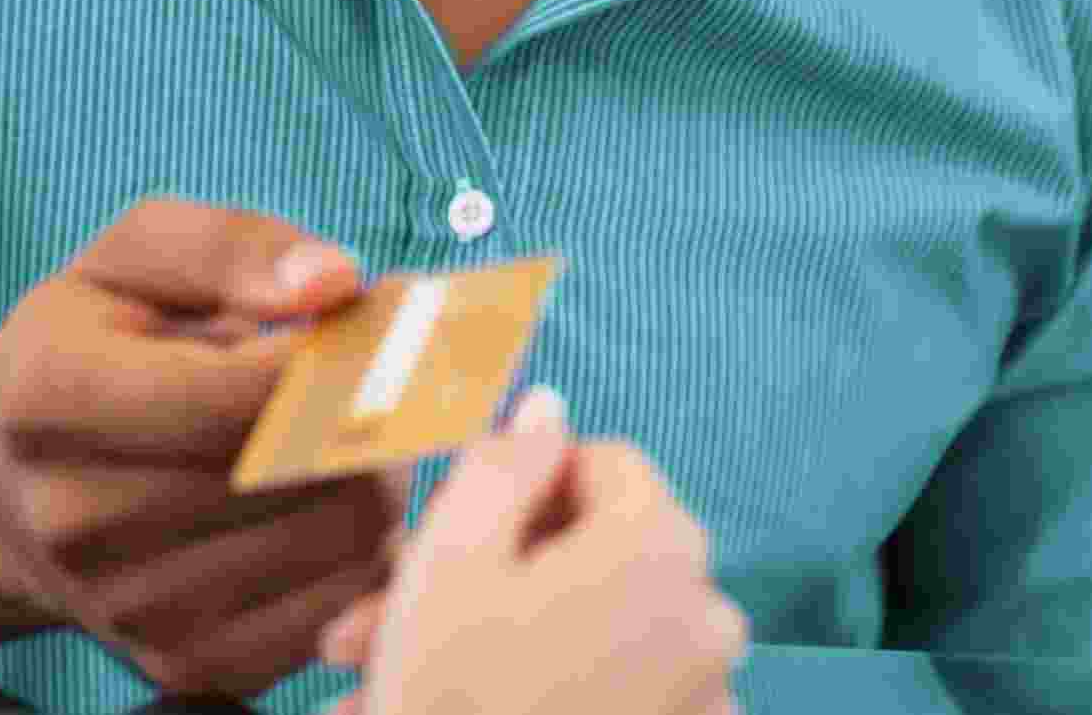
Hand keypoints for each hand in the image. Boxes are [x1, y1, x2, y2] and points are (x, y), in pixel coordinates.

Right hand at [0, 197, 401, 699]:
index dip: (343, 353)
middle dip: (371, 412)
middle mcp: (77, 520)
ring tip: (338, 436)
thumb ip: (233, 246)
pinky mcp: (187, 668)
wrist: (3, 488)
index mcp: (49, 399)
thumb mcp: (130, 261)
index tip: (388, 317)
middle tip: (372, 375)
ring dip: (377, 477)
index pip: (242, 392)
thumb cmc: (85, 349)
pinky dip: (364, 551)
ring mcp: (131, 609)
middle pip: (307, 470)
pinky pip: (346, 609)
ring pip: (346, 540)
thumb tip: (335, 283)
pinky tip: (319, 503)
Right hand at [318, 390, 747, 714]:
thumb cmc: (456, 699)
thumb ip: (505, 461)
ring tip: (389, 676)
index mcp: (662, 546)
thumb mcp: (450, 557)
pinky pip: (611, 690)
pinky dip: (539, 688)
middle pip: (592, 550)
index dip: (518, 482)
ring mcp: (706, 694)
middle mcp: (707, 614)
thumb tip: (546, 406)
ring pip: (587, 626)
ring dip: (492, 636)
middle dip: (481, 571)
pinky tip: (462, 706)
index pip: (601, 460)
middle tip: (384, 609)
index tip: (451, 531)